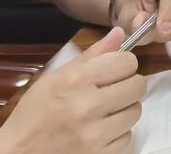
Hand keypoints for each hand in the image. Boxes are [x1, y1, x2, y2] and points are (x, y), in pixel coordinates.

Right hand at [0, 25, 143, 153]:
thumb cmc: (33, 114)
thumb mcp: (54, 79)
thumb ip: (90, 56)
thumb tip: (119, 33)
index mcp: (76, 81)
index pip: (127, 62)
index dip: (123, 65)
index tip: (113, 72)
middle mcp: (88, 106)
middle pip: (137, 86)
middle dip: (127, 86)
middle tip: (112, 92)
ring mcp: (94, 135)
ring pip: (135, 112)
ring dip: (123, 111)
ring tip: (104, 113)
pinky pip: (126, 137)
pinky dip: (116, 134)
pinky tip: (99, 132)